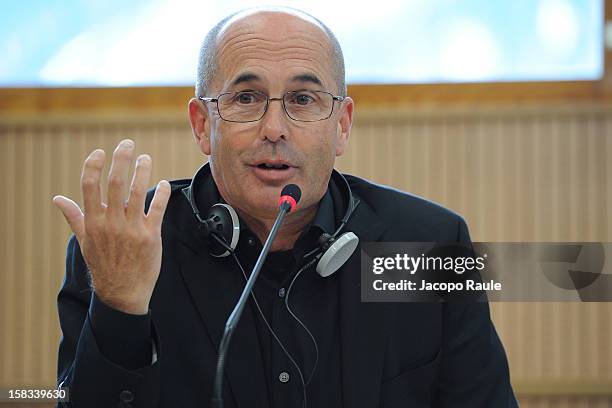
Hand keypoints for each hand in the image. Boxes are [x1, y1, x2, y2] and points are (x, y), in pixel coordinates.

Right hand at [53, 139, 170, 314]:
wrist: (122, 292)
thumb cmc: (103, 264)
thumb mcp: (85, 241)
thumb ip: (74, 216)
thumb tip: (58, 199)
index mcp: (93, 222)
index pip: (89, 185)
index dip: (94, 165)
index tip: (100, 152)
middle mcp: (111, 223)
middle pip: (116, 182)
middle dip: (122, 159)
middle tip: (128, 144)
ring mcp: (132, 229)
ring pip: (138, 192)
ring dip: (143, 171)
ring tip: (146, 158)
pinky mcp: (151, 235)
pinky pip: (158, 208)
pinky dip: (162, 193)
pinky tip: (163, 183)